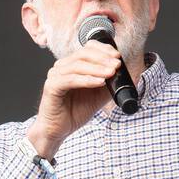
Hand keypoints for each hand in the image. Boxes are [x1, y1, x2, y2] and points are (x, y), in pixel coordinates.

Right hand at [25, 40, 122, 159]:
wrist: (59, 130)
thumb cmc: (75, 111)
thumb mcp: (98, 95)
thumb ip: (110, 84)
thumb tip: (126, 76)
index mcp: (72, 65)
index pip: (88, 48)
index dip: (103, 49)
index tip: (118, 56)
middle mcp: (62, 67)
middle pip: (83, 54)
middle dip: (103, 59)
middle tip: (117, 65)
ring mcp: (55, 75)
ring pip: (78, 66)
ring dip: (97, 69)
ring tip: (111, 73)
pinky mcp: (52, 86)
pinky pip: (71, 80)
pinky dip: (86, 80)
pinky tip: (99, 82)